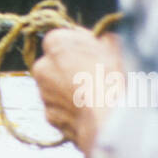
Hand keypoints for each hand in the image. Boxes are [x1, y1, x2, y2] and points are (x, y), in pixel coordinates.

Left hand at [30, 28, 121, 157]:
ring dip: (70, 88)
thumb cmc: (113, 78)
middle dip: (69, 67)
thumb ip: (101, 39)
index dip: (77, 45)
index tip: (92, 52)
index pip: (60, 38)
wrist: (108, 120)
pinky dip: (71, 108)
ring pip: (55, 87)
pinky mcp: (48, 115)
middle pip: (54, 63)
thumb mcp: (115, 45)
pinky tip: (89, 110)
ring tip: (94, 95)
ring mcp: (43, 93)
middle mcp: (42, 66)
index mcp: (55, 42)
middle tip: (94, 74)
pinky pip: (60, 108)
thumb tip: (100, 40)